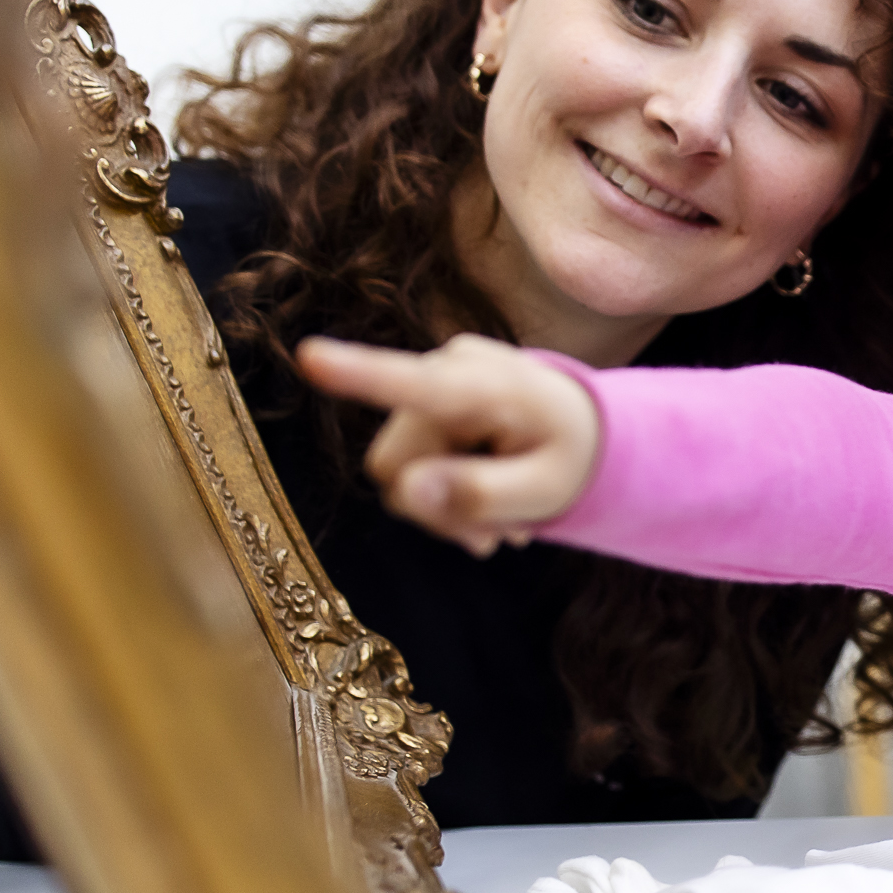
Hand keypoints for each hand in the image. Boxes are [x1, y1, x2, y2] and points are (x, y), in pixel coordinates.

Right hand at [296, 333, 601, 555]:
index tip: (310, 355)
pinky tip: (484, 504)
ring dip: (442, 512)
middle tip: (498, 537)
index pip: (415, 384)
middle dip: (438, 514)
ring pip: (393, 475)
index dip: (358, 373)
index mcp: (486, 386)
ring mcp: (428, 379)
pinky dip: (439, 495)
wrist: (582, 429)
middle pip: (394, 466)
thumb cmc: (572, 456)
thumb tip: (404, 493)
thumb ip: (480, 495)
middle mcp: (446, 368)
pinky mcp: (419, 399)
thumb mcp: (546, 491)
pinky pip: (400, 467)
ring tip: (499, 521)